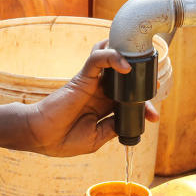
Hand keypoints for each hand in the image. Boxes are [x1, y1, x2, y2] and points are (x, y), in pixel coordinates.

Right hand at [23, 41, 159, 156]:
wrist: (40, 137)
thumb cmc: (63, 139)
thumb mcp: (95, 138)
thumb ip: (113, 127)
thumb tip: (132, 120)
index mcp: (103, 106)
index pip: (128, 99)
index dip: (143, 105)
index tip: (154, 117)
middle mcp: (99, 91)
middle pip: (125, 76)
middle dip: (141, 79)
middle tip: (153, 85)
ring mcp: (91, 82)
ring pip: (111, 58)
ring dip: (127, 56)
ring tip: (142, 61)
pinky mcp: (83, 76)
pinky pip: (97, 59)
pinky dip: (112, 57)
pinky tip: (126, 65)